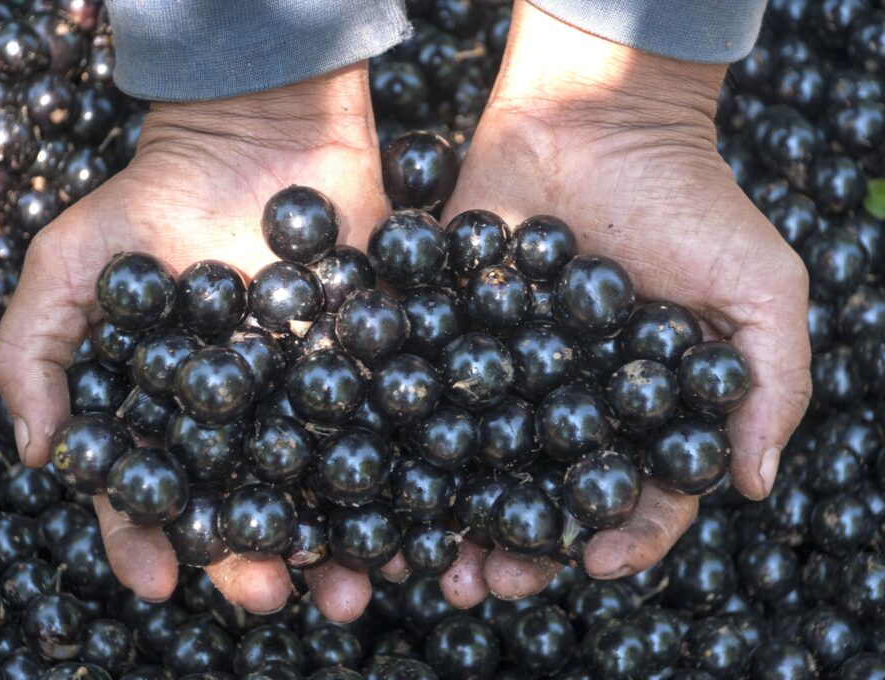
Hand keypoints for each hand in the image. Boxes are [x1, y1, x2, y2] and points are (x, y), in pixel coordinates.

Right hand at [0, 64, 400, 619]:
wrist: (263, 130)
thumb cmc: (157, 192)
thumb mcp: (72, 261)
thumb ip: (38, 349)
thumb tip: (38, 455)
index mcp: (170, 407)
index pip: (153, 490)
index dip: (146, 541)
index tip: (155, 582)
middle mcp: (241, 415)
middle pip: (246, 506)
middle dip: (253, 560)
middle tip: (271, 597)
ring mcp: (309, 394)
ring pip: (319, 490)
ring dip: (334, 545)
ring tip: (349, 589)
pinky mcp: (371, 365)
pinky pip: (386, 435)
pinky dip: (399, 481)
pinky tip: (408, 527)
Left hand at [438, 2, 811, 590]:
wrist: (594, 119)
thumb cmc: (690, 200)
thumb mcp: (760, 287)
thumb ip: (771, 383)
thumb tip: (755, 486)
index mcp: (642, 410)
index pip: (637, 495)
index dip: (621, 538)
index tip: (591, 563)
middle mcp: (569, 405)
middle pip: (543, 495)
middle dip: (519, 546)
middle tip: (488, 584)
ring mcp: (503, 374)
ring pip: (476, 464)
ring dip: (452, 517)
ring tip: (428, 561)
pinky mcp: (446, 333)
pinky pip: (423, 397)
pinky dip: (401, 440)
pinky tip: (381, 478)